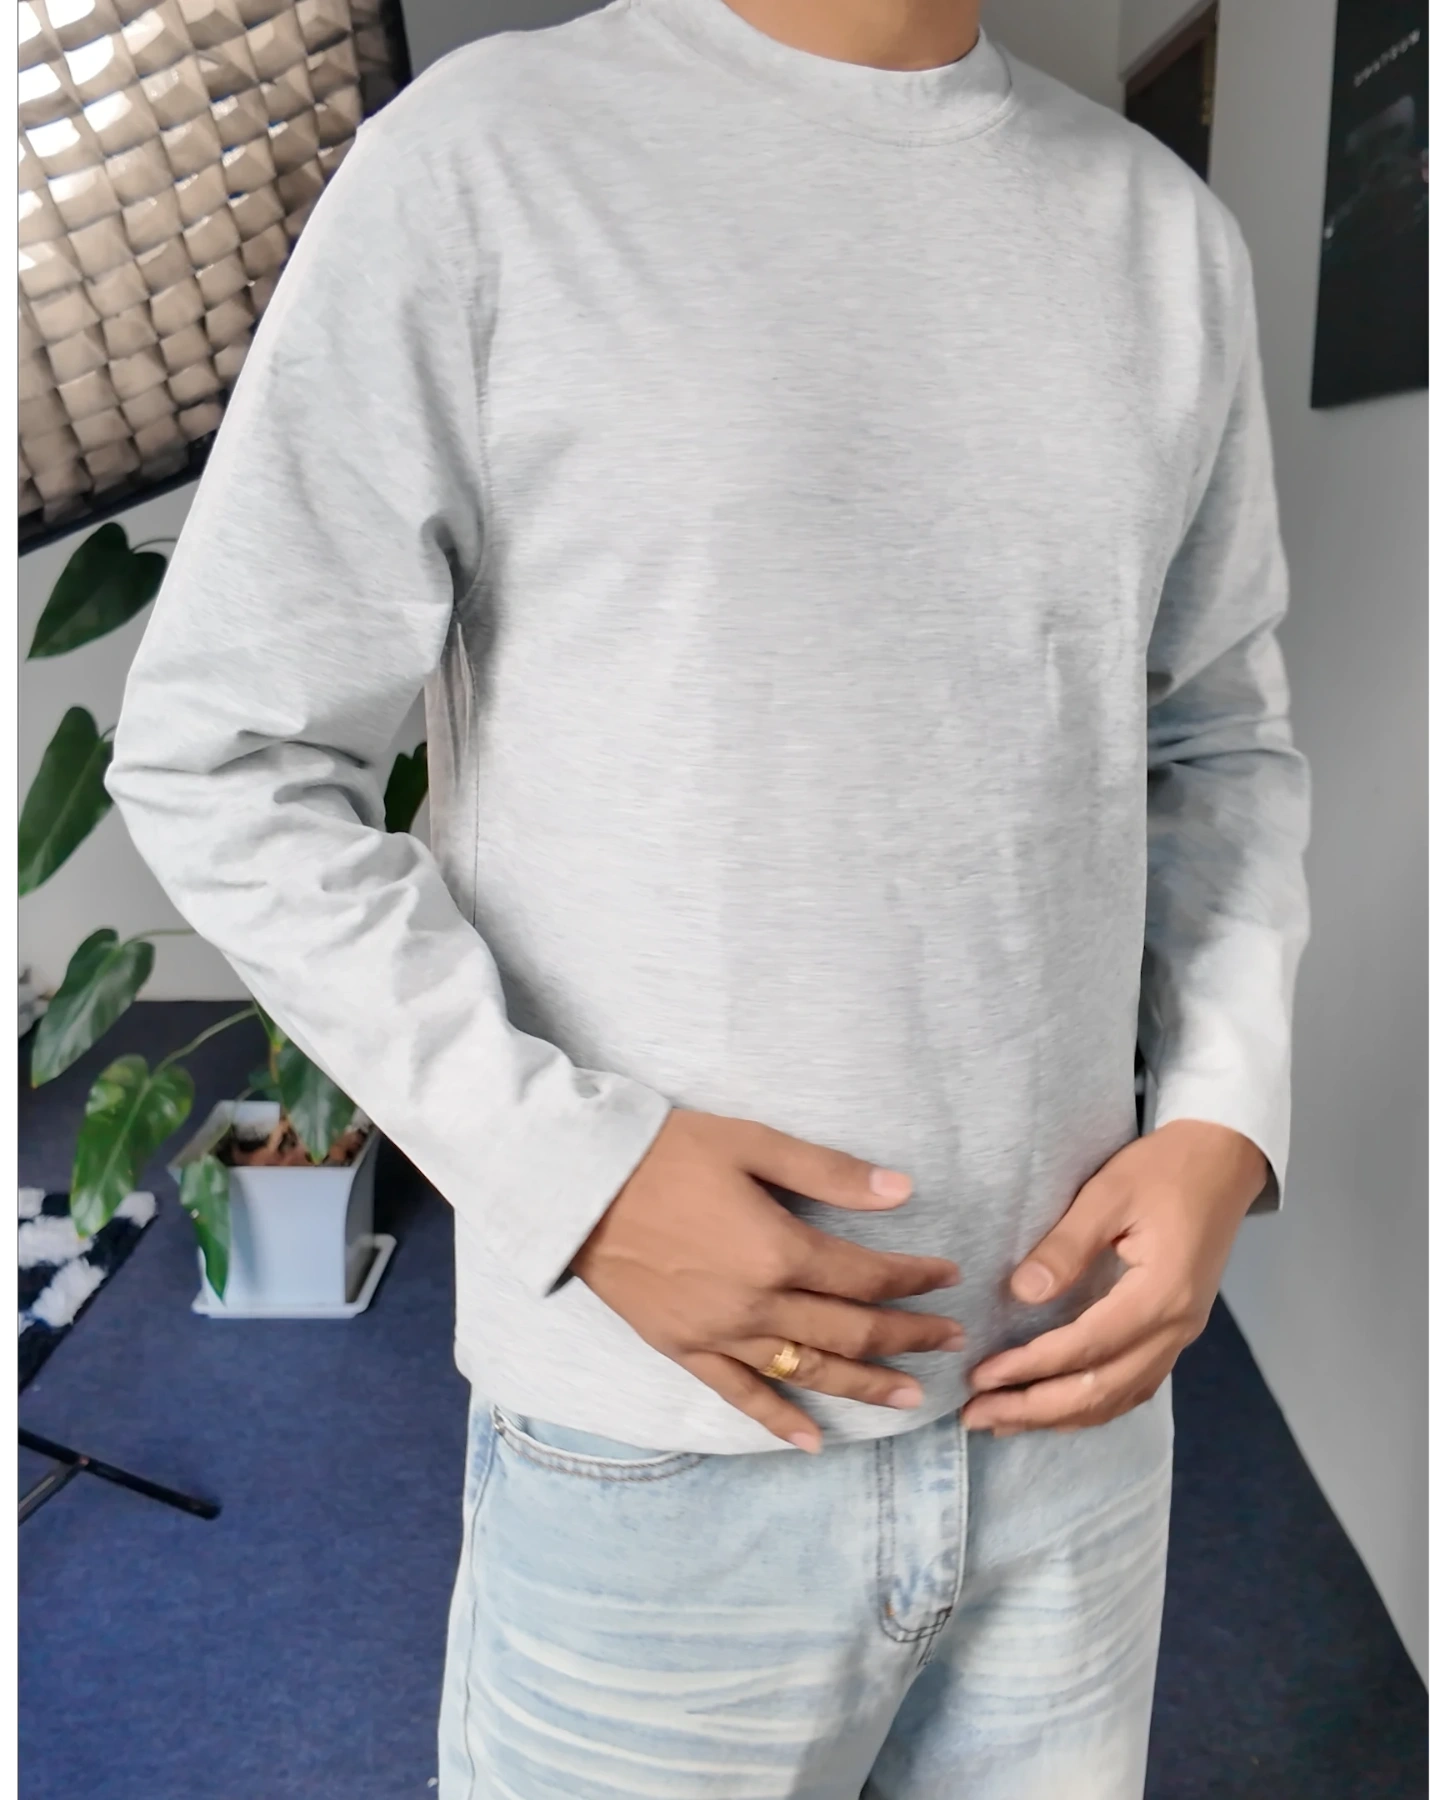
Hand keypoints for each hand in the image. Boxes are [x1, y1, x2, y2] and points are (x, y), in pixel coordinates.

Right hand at [572, 1110, 963, 1450]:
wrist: (577, 1186)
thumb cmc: (666, 1152)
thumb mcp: (751, 1143)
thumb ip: (828, 1172)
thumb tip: (901, 1191)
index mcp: (780, 1251)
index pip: (867, 1276)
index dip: (914, 1278)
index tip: (948, 1276)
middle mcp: (758, 1305)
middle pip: (851, 1330)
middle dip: (908, 1335)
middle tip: (951, 1340)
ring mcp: (720, 1334)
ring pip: (809, 1369)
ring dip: (865, 1385)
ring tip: (910, 1397)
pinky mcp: (684, 1349)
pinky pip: (740, 1394)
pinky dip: (778, 1420)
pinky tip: (813, 1441)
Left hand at [962, 1120, 1267, 1436]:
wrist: (1223, 1160)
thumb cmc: (1164, 1169)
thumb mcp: (1108, 1193)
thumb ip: (1066, 1245)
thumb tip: (1022, 1293)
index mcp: (1161, 1295)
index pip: (1086, 1347)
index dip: (1031, 1367)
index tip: (981, 1377)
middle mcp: (1176, 1327)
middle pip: (1102, 1389)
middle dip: (1036, 1408)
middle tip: (976, 1416)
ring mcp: (1181, 1334)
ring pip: (1119, 1396)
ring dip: (1060, 1416)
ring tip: (1004, 1423)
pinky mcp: (1176, 1330)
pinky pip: (1134, 1385)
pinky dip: (1093, 1406)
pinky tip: (1058, 1412)